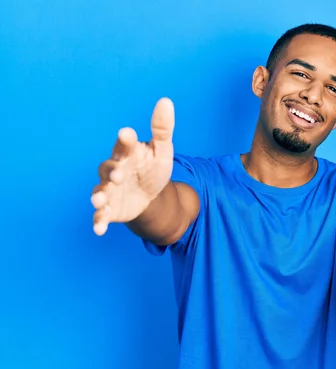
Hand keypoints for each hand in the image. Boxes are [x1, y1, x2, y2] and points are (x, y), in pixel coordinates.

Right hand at [91, 97, 174, 235]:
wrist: (151, 196)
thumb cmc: (153, 168)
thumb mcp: (162, 150)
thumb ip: (162, 129)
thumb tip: (166, 101)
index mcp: (128, 154)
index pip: (124, 144)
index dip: (125, 140)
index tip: (127, 133)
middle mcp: (114, 170)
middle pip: (108, 168)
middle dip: (111, 171)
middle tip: (118, 175)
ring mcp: (110, 189)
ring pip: (100, 191)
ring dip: (98, 195)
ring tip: (98, 200)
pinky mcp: (110, 208)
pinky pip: (101, 214)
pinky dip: (98, 221)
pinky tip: (99, 229)